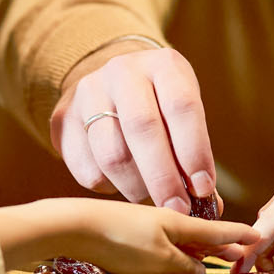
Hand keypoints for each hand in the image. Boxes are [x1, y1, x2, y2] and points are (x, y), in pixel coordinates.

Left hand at [0, 197, 257, 273]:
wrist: (71, 225)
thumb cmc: (119, 241)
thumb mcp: (159, 259)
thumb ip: (184, 267)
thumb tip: (202, 273)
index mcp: (178, 223)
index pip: (217, 231)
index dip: (239, 236)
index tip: (259, 235)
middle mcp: (163, 222)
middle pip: (197, 237)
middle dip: (217, 248)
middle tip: (239, 256)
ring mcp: (142, 229)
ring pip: (173, 246)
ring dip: (188, 260)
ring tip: (203, 272)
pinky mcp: (121, 239)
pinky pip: (149, 255)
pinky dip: (158, 266)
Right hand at [49, 42, 217, 212]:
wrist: (112, 87)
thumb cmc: (161, 109)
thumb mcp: (184, 118)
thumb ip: (195, 157)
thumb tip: (211, 206)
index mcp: (164, 65)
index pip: (181, 106)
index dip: (194, 151)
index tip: (203, 188)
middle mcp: (122, 71)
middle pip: (142, 128)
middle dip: (163, 177)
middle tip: (177, 209)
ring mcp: (88, 93)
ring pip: (112, 154)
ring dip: (136, 187)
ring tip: (150, 198)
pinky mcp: (63, 119)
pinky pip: (87, 168)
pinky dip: (110, 187)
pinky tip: (121, 183)